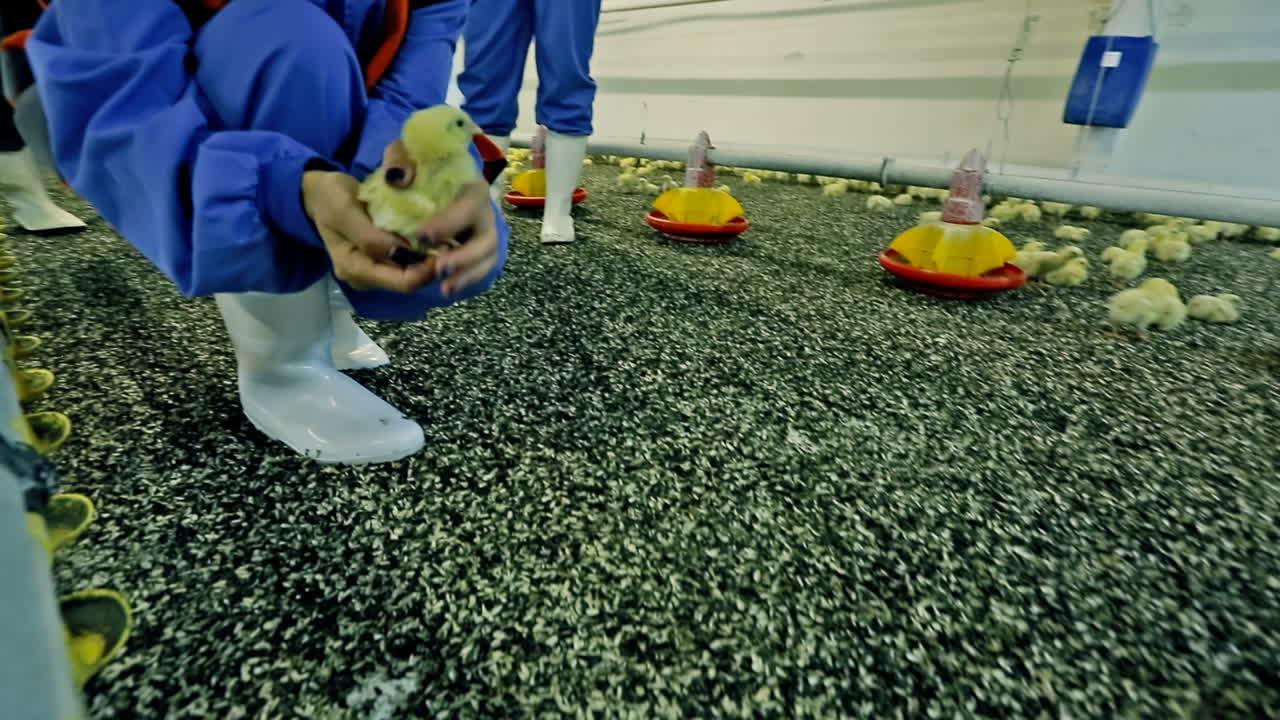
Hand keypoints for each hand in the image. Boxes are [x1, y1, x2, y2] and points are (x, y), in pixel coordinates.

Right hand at [301, 168, 437, 292]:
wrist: (318, 193)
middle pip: (409, 281)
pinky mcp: (379, 260)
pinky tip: (431, 237)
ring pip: (410, 273)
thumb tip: (401, 252)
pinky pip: (406, 262)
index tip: (446, 247)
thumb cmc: (329, 198)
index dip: (427, 270)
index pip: (402, 282)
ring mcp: (372, 270)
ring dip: (428, 258)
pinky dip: (420, 252)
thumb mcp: (344, 210)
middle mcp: (365, 277)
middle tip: (452, 242)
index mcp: (354, 268)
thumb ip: (370, 235)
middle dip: (431, 264)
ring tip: (445, 238)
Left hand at [381, 140, 500, 296]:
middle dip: (465, 255)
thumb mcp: (406, 151)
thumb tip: (399, 178)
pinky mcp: (479, 249)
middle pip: (486, 237)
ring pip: (488, 257)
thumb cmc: (418, 164)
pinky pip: (481, 268)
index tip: (422, 237)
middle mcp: (484, 210)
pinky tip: (446, 289)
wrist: (427, 176)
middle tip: (439, 267)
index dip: (450, 222)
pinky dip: (466, 280)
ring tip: (444, 287)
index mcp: (471, 185)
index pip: (469, 204)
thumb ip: (400, 159)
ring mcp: (484, 232)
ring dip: (468, 274)